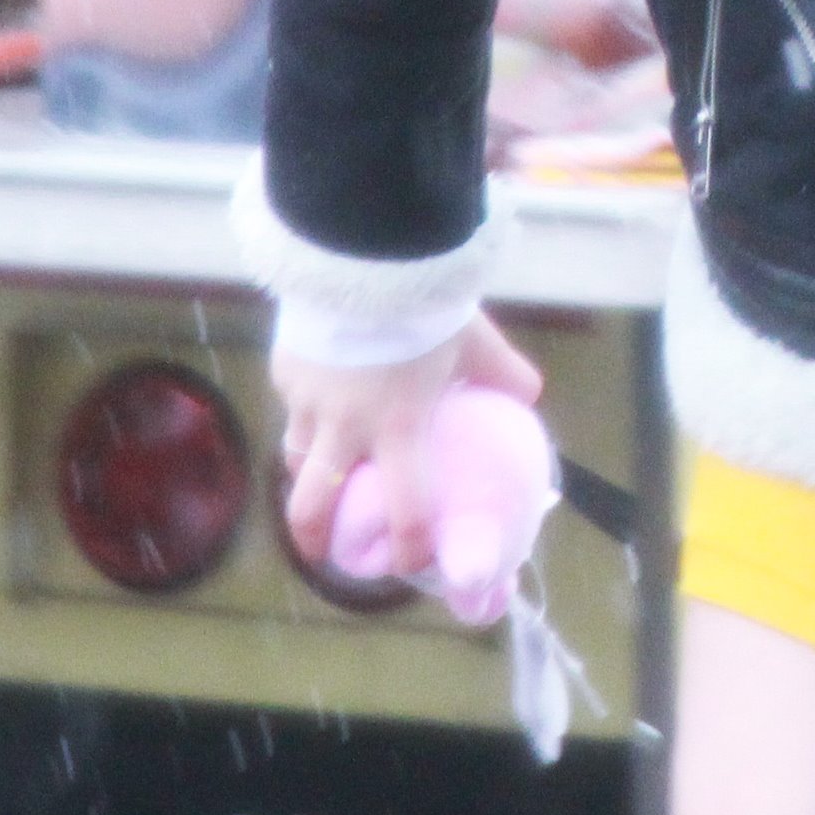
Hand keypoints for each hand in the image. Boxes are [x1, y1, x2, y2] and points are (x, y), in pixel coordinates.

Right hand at [269, 312, 542, 579]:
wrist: (366, 252)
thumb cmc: (426, 302)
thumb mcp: (474, 339)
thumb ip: (502, 372)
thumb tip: (528, 395)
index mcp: (400, 427)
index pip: (405, 511)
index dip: (408, 547)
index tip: (407, 562)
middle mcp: (347, 426)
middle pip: (314, 503)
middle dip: (314, 536)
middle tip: (323, 548)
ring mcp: (309, 400)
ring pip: (296, 455)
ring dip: (306, 473)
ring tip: (314, 476)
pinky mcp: (286, 369)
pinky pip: (292, 403)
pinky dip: (305, 410)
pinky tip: (318, 396)